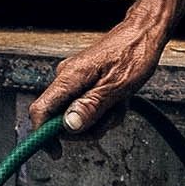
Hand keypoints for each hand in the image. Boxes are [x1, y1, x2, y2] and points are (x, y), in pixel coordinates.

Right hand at [30, 13, 170, 137]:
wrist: (144, 33)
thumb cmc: (134, 53)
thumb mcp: (116, 87)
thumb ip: (90, 107)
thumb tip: (68, 125)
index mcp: (69, 77)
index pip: (40, 110)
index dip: (43, 135)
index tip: (56, 152)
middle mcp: (66, 78)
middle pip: (61, 119)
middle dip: (86, 127)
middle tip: (110, 118)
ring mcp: (75, 81)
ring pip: (78, 117)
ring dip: (101, 119)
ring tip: (119, 105)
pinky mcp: (85, 83)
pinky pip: (88, 107)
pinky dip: (105, 111)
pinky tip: (118, 101)